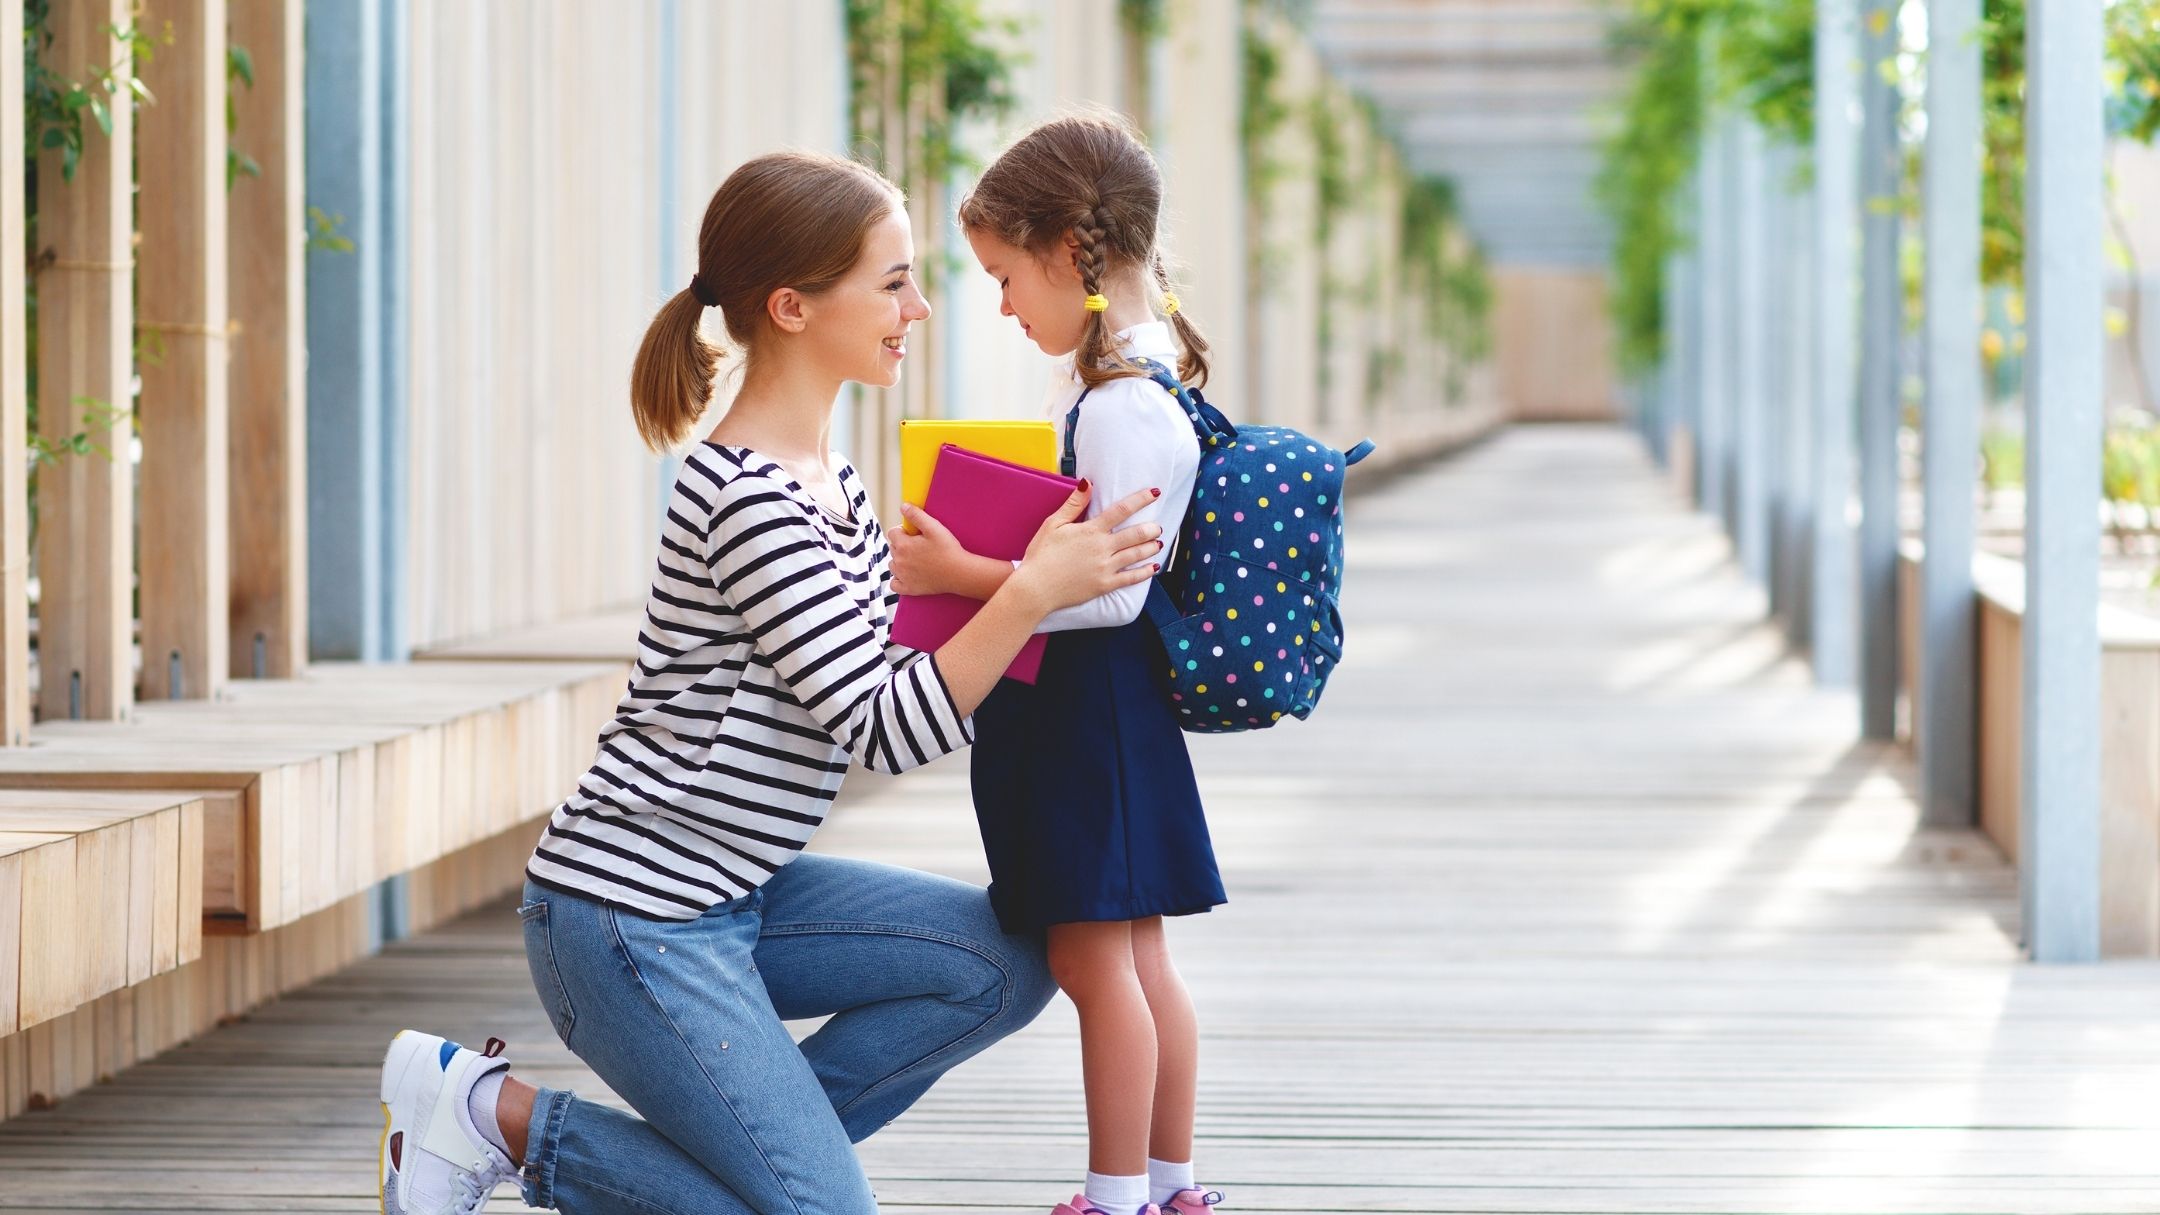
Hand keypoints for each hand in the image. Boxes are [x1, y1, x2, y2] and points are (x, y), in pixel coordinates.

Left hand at [889, 504, 966, 596]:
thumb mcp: (934, 528)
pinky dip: (898, 579)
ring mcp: (903, 576)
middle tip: (920, 546)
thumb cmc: (948, 549)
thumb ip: (917, 515)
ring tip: (917, 559)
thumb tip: (903, 506)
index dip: (903, 531)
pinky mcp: (909, 589)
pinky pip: (894, 584)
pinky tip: (908, 574)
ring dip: (900, 560)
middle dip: (902, 545)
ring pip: (893, 565)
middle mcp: (899, 562)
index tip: (915, 534)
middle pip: (892, 548)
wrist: (959, 573)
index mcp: (903, 546)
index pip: (892, 533)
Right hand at [1009, 482, 1164, 613]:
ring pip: (1136, 555)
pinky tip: (1154, 567)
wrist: (1036, 588)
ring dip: (1151, 547)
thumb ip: (1074, 504)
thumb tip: (1088, 483)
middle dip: (1151, 528)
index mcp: (1091, 531)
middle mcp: (1102, 548)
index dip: (1140, 500)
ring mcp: (1106, 568)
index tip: (1154, 493)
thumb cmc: (1041, 555)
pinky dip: (1145, 572)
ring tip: (1158, 542)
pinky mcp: (1105, 585)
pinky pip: (1131, 578)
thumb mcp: (1053, 524)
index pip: (1121, 510)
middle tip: (1157, 526)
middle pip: (1135, 534)